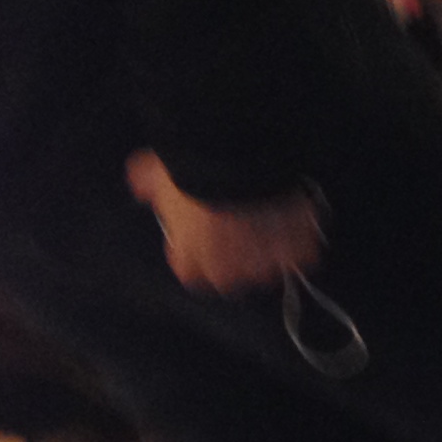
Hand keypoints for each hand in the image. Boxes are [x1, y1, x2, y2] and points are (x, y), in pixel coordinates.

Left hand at [124, 153, 326, 292]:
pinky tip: (296, 224)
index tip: (204, 240)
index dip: (198, 255)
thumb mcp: (160, 173)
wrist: (239, 163)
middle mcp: (225, 269)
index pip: (191, 273)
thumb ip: (148, 183)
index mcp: (189, 258)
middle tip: (241, 233)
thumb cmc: (194, 173)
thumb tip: (140, 185)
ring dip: (268, 253)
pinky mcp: (295, 251)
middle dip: (235, 260)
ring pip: (266, 270)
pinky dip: (301, 242)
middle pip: (231, 278)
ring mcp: (262, 263)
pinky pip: (301, 255)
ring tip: (270, 228)